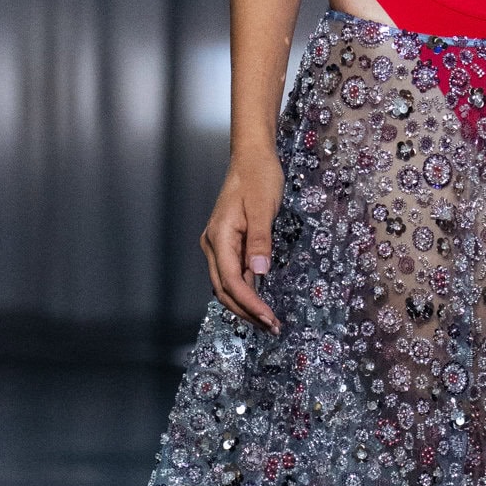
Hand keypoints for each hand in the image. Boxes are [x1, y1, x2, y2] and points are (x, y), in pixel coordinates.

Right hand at [201, 144, 284, 330]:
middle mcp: (213, 244)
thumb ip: (260, 241)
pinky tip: (260, 301)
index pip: (232, 281)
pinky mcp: (227, 244)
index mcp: (219, 237)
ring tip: (269, 320)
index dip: (250, 304)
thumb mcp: (263, 208)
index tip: (269, 318)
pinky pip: (233, 274)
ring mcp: (218, 245)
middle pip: (225, 290)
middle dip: (247, 312)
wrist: (252, 158)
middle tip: (272, 327)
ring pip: (227, 285)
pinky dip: (246, 291)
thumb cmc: (258, 178)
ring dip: (246, 305)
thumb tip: (260, 273)